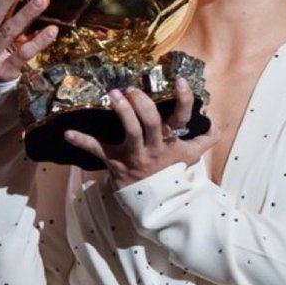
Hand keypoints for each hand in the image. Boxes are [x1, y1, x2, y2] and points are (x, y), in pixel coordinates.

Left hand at [64, 77, 217, 188]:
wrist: (153, 204)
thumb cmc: (170, 173)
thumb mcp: (190, 156)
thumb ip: (204, 139)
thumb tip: (217, 126)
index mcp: (171, 141)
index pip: (181, 117)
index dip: (183, 99)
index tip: (179, 80)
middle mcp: (153, 147)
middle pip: (150, 123)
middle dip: (142, 103)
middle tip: (133, 88)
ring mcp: (133, 156)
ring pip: (129, 132)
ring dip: (122, 112)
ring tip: (115, 94)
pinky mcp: (114, 163)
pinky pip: (97, 151)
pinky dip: (82, 141)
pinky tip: (68, 133)